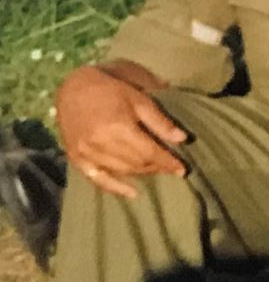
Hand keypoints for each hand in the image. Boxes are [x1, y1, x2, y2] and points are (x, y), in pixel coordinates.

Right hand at [55, 66, 187, 197]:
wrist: (73, 88)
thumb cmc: (110, 89)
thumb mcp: (139, 99)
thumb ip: (159, 121)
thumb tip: (182, 139)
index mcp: (118, 128)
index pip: (149, 152)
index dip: (167, 162)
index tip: (182, 170)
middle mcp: (100, 144)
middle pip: (136, 163)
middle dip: (157, 167)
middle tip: (171, 168)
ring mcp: (86, 153)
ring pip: (121, 171)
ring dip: (141, 174)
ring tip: (156, 171)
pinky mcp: (76, 158)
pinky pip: (98, 179)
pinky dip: (116, 188)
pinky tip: (133, 193)